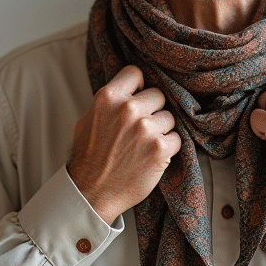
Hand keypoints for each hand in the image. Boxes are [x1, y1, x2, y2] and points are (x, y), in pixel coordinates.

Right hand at [67, 65, 181, 223]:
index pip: (136, 73)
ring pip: (169, 117)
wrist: (92, 192)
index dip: (139, 86)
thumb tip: (130, 87)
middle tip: (141, 128)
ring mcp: (145, 129)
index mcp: (108, 97)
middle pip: (158, 95)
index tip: (139, 97)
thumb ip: (109, 101)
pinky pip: (177, 138)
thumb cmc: (90, 156)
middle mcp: (128, 109)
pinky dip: (169, 148)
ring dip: (162, 130)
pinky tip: (153, 156)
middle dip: (153, 110)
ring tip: (145, 144)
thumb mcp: (89, 119)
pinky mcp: (159, 149)